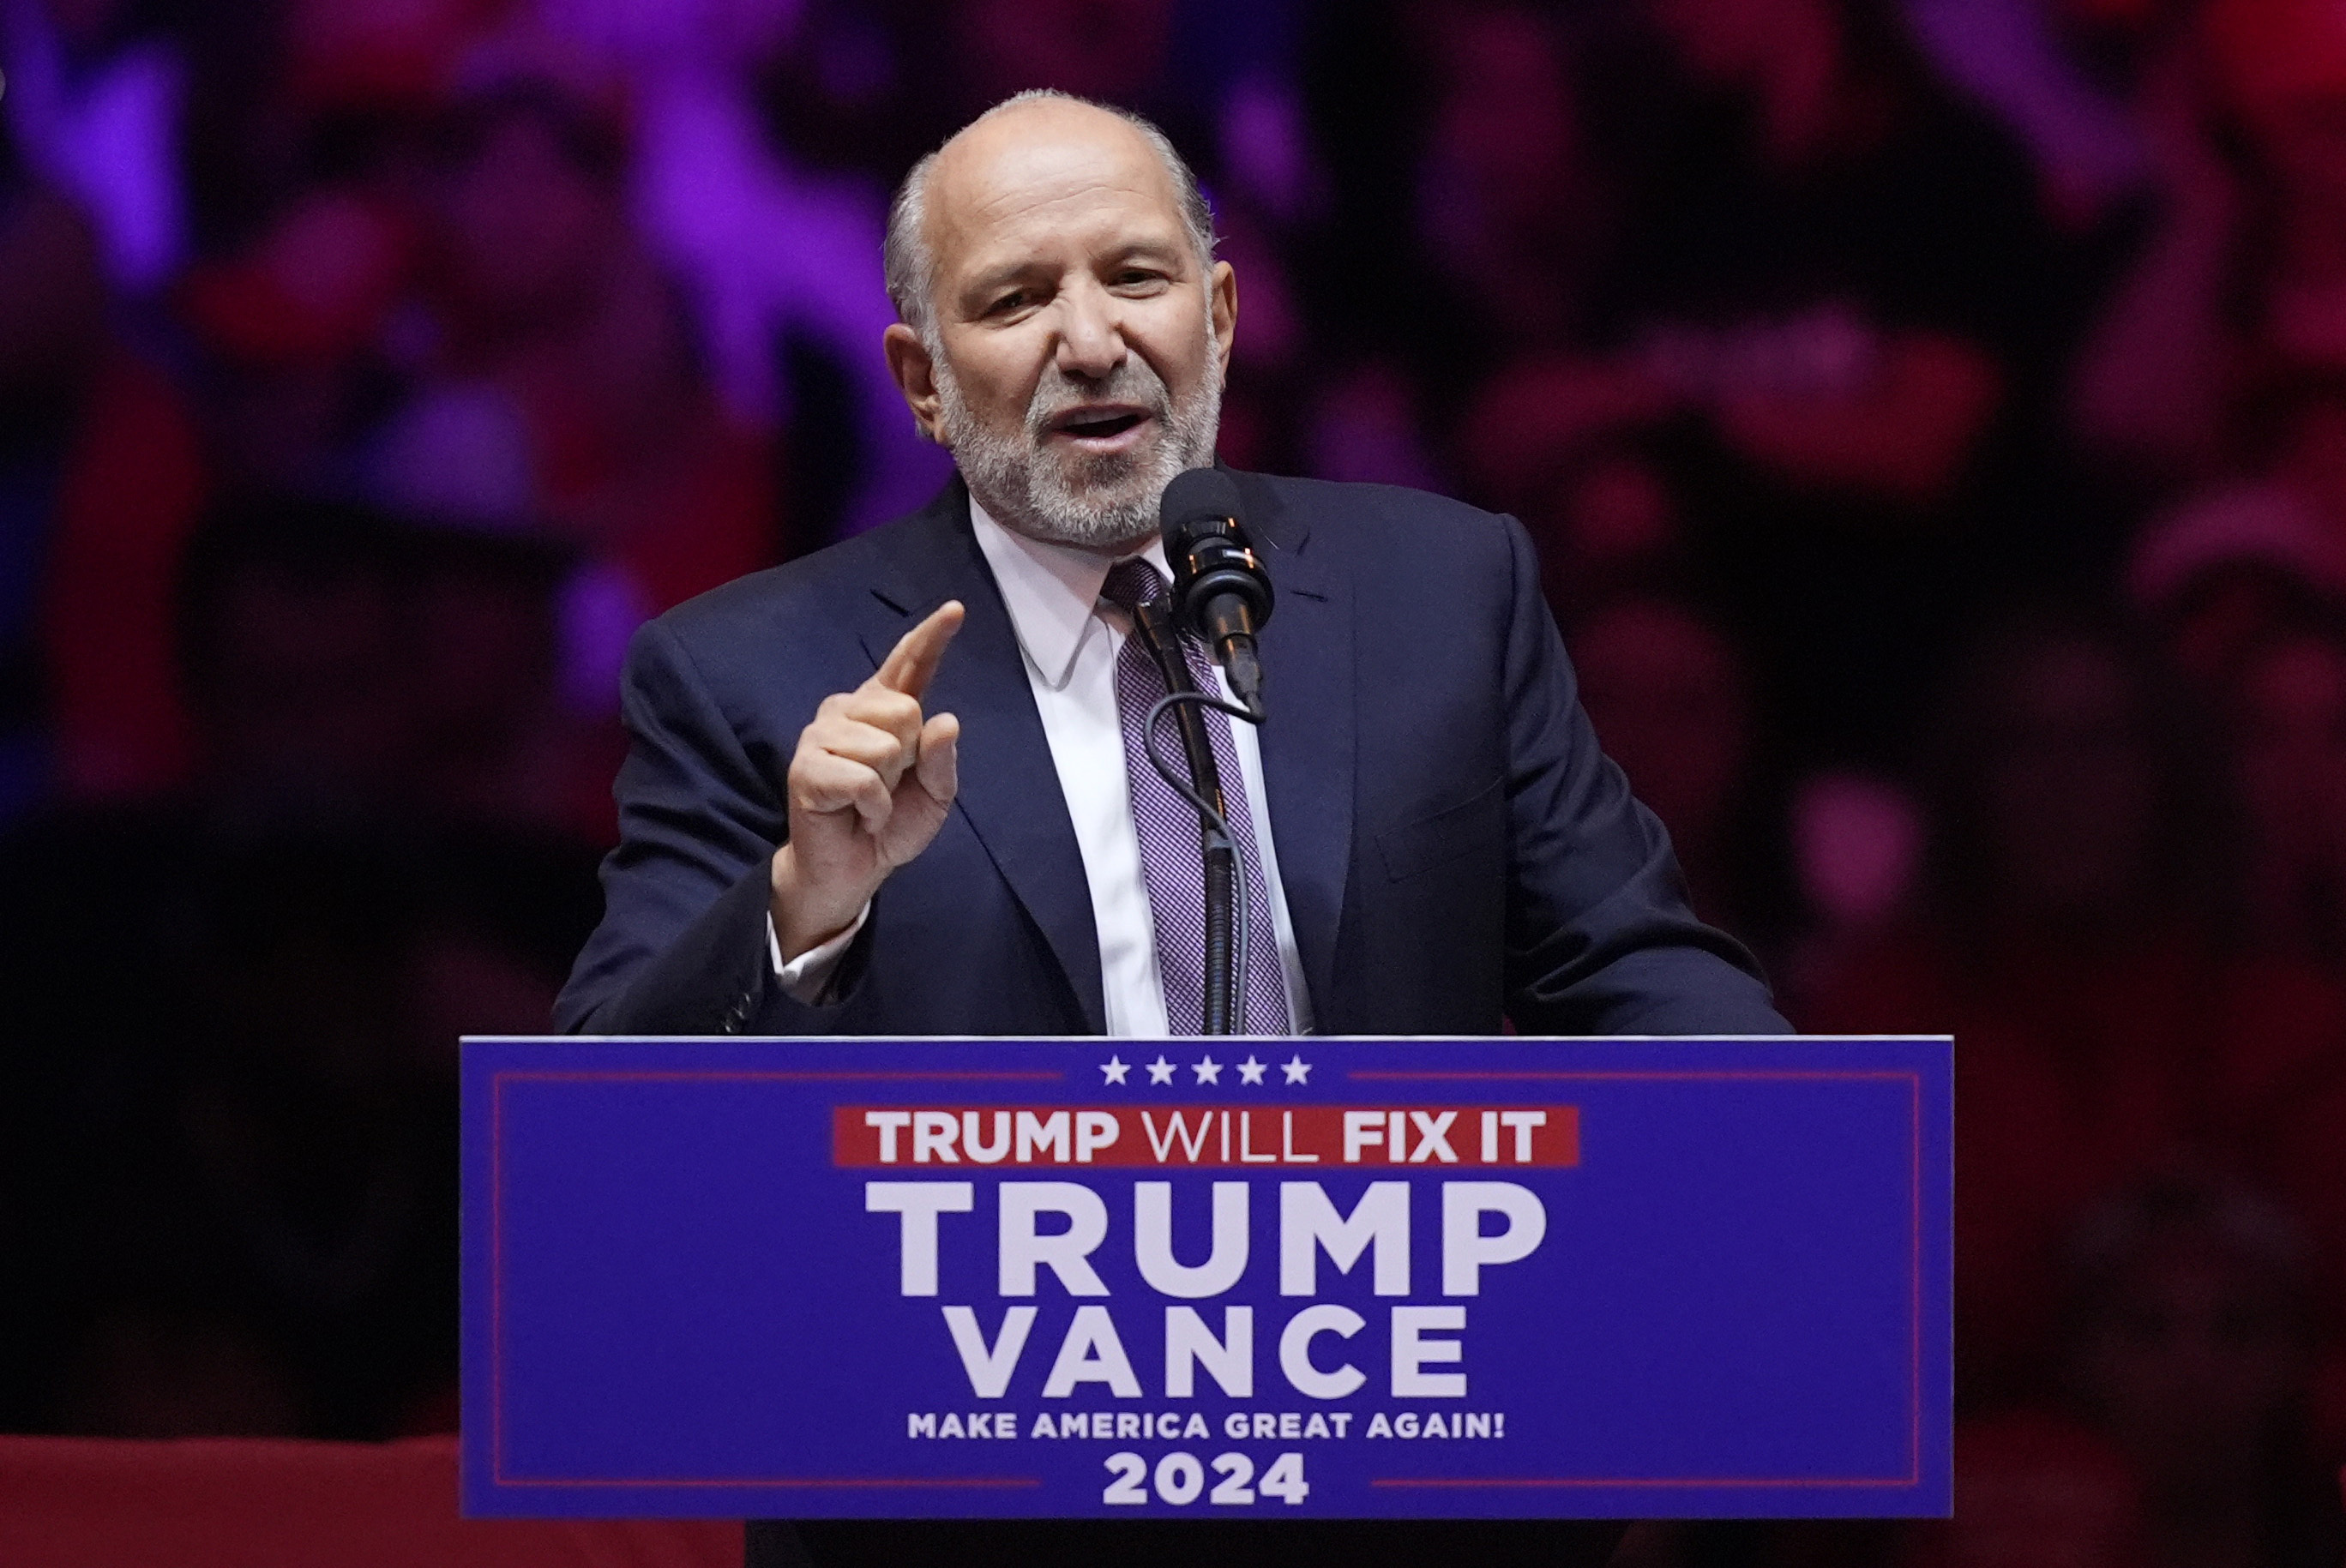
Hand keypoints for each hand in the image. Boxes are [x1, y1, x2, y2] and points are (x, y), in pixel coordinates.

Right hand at [770, 602, 963, 958]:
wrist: (852, 869)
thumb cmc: (891, 824)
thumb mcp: (935, 795)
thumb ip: (943, 759)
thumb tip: (945, 720)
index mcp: (884, 709)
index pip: (910, 666)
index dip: (931, 637)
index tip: (954, 610)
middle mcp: (849, 710)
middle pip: (905, 710)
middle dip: (909, 758)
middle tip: (889, 785)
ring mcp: (822, 734)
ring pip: (885, 745)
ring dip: (888, 786)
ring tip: (869, 801)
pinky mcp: (805, 766)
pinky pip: (863, 779)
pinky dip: (872, 806)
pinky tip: (858, 814)